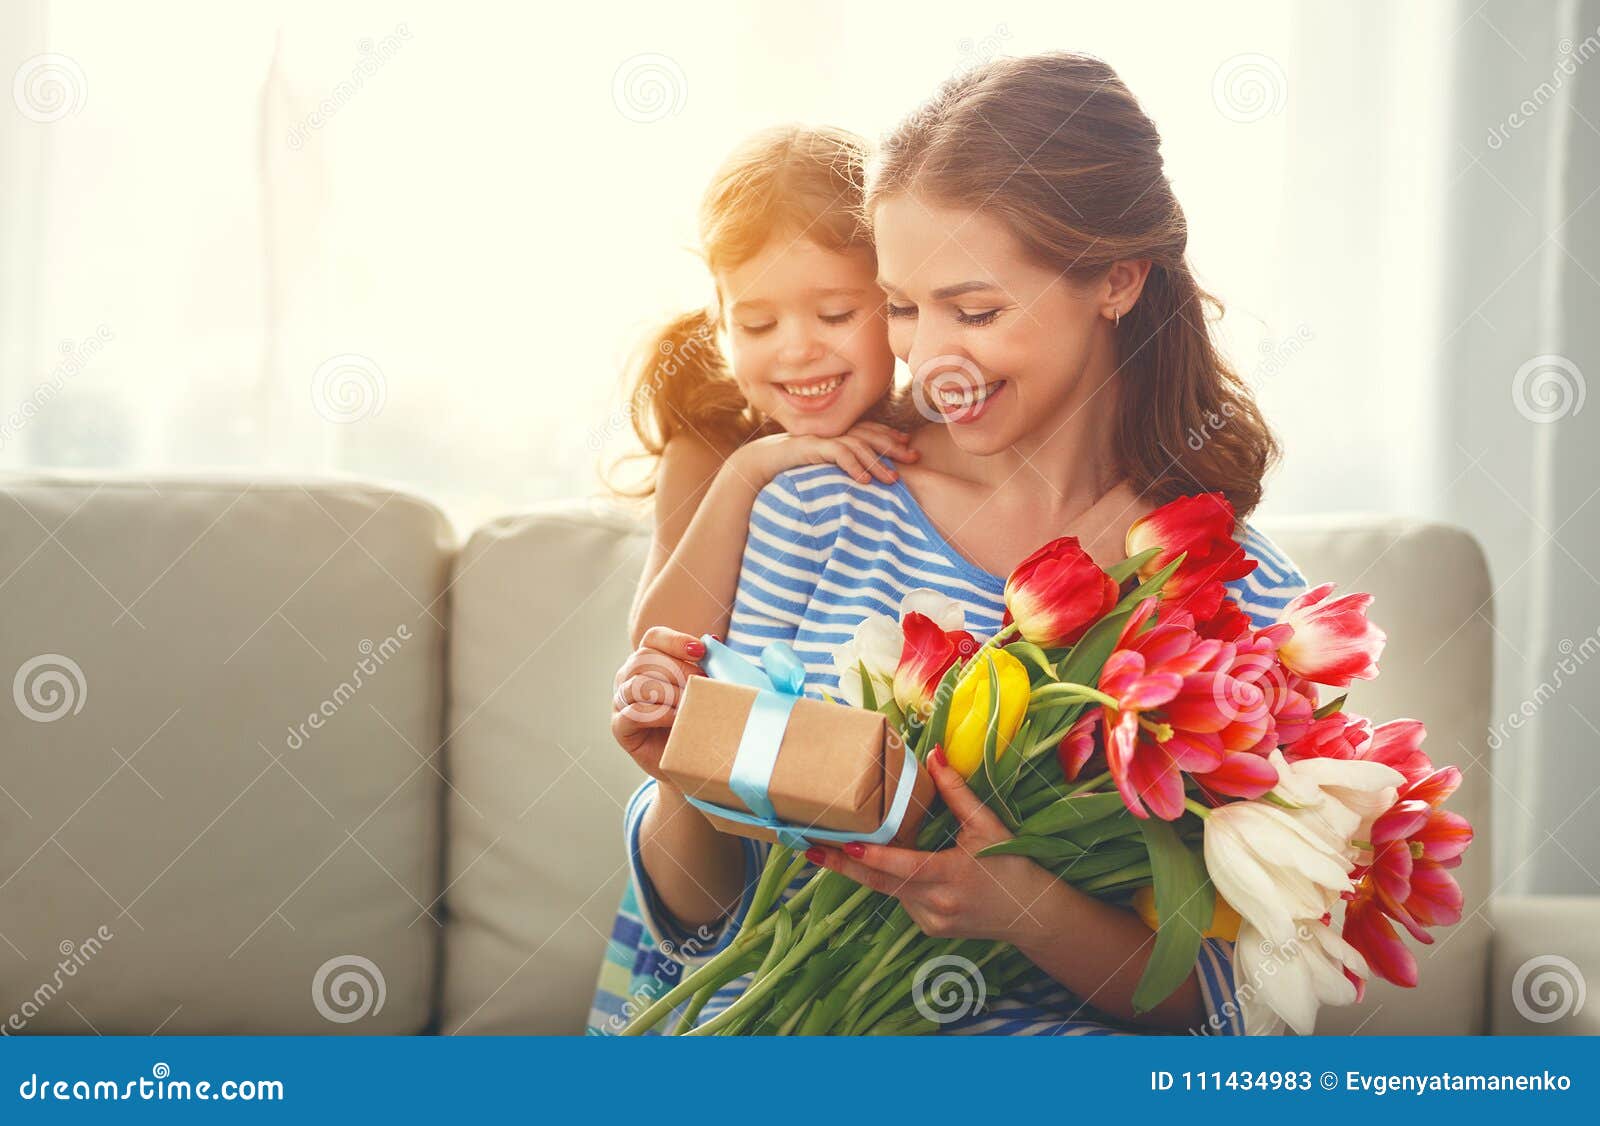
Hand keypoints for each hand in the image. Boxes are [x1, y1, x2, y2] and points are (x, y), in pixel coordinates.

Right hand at [611, 626, 706, 781]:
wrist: (687, 762)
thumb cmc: (695, 719)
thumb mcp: (702, 690)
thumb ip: (704, 666)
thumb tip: (714, 640)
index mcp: (648, 660)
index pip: (654, 638)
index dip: (675, 641)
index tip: (700, 652)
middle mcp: (629, 676)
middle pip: (645, 658)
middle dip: (678, 669)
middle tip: (702, 685)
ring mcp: (621, 701)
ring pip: (637, 684)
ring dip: (670, 692)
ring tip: (691, 704)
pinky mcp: (620, 727)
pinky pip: (633, 712)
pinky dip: (658, 714)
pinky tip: (677, 719)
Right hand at [737, 423, 918, 485]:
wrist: (762, 462)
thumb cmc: (795, 466)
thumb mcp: (825, 464)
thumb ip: (843, 464)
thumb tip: (867, 478)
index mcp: (838, 433)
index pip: (870, 430)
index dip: (890, 436)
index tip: (909, 446)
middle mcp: (833, 431)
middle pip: (870, 434)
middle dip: (894, 446)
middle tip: (914, 458)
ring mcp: (824, 438)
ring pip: (858, 445)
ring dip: (878, 462)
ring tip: (892, 480)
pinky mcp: (813, 447)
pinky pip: (838, 454)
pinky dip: (854, 467)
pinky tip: (865, 481)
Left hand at [808, 746, 1056, 943]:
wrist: (1032, 914)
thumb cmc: (1011, 864)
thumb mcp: (987, 824)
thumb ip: (956, 792)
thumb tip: (933, 754)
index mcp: (951, 875)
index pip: (902, 867)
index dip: (871, 856)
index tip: (842, 845)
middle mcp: (937, 903)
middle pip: (880, 884)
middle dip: (843, 867)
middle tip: (810, 851)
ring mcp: (931, 921)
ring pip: (889, 892)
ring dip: (867, 871)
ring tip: (834, 850)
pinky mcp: (930, 928)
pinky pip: (902, 901)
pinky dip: (893, 882)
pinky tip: (887, 865)